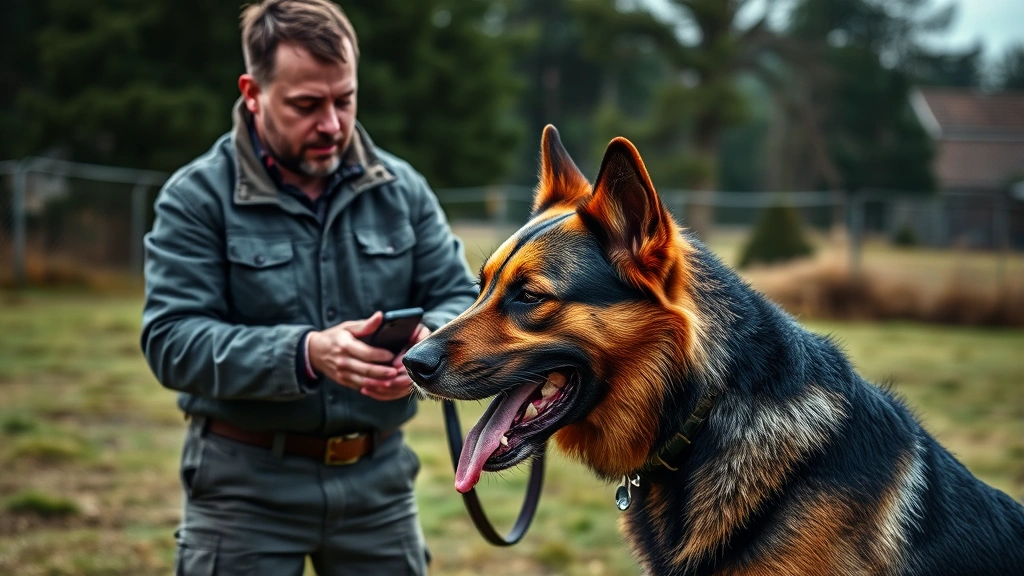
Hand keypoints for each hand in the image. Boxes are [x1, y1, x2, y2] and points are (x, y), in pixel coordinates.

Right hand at [306, 313, 429, 401]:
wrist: (314, 352)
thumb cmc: (334, 337)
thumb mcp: (347, 327)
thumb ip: (365, 324)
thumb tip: (380, 316)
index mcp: (345, 345)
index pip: (365, 352)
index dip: (380, 355)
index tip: (392, 355)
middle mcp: (343, 361)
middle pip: (366, 369)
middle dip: (382, 372)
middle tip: (396, 372)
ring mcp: (342, 373)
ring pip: (363, 381)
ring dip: (379, 383)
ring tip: (392, 382)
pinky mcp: (343, 381)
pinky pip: (359, 386)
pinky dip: (372, 388)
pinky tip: (383, 387)